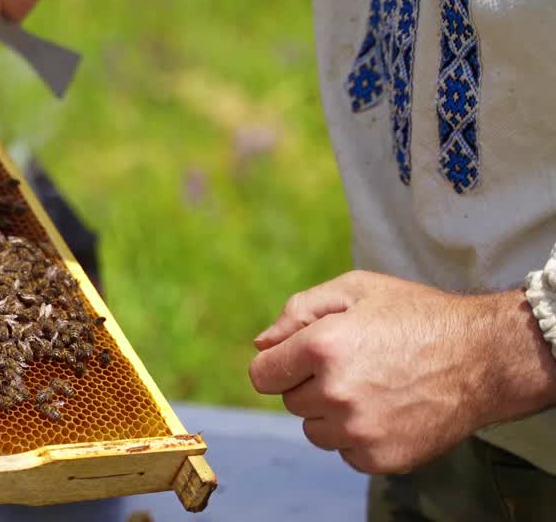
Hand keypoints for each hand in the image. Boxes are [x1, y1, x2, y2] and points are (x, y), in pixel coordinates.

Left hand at [249, 271, 555, 474]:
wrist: (483, 357)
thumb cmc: (416, 316)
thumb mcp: (356, 289)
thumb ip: (299, 311)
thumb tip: (261, 345)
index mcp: (321, 346)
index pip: (263, 375)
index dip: (279, 366)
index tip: (300, 361)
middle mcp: (335, 391)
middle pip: (291, 402)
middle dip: (311, 385)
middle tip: (354, 366)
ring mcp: (359, 429)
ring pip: (316, 430)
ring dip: (332, 414)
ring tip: (372, 388)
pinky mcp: (381, 457)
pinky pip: (347, 452)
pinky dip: (360, 437)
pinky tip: (389, 411)